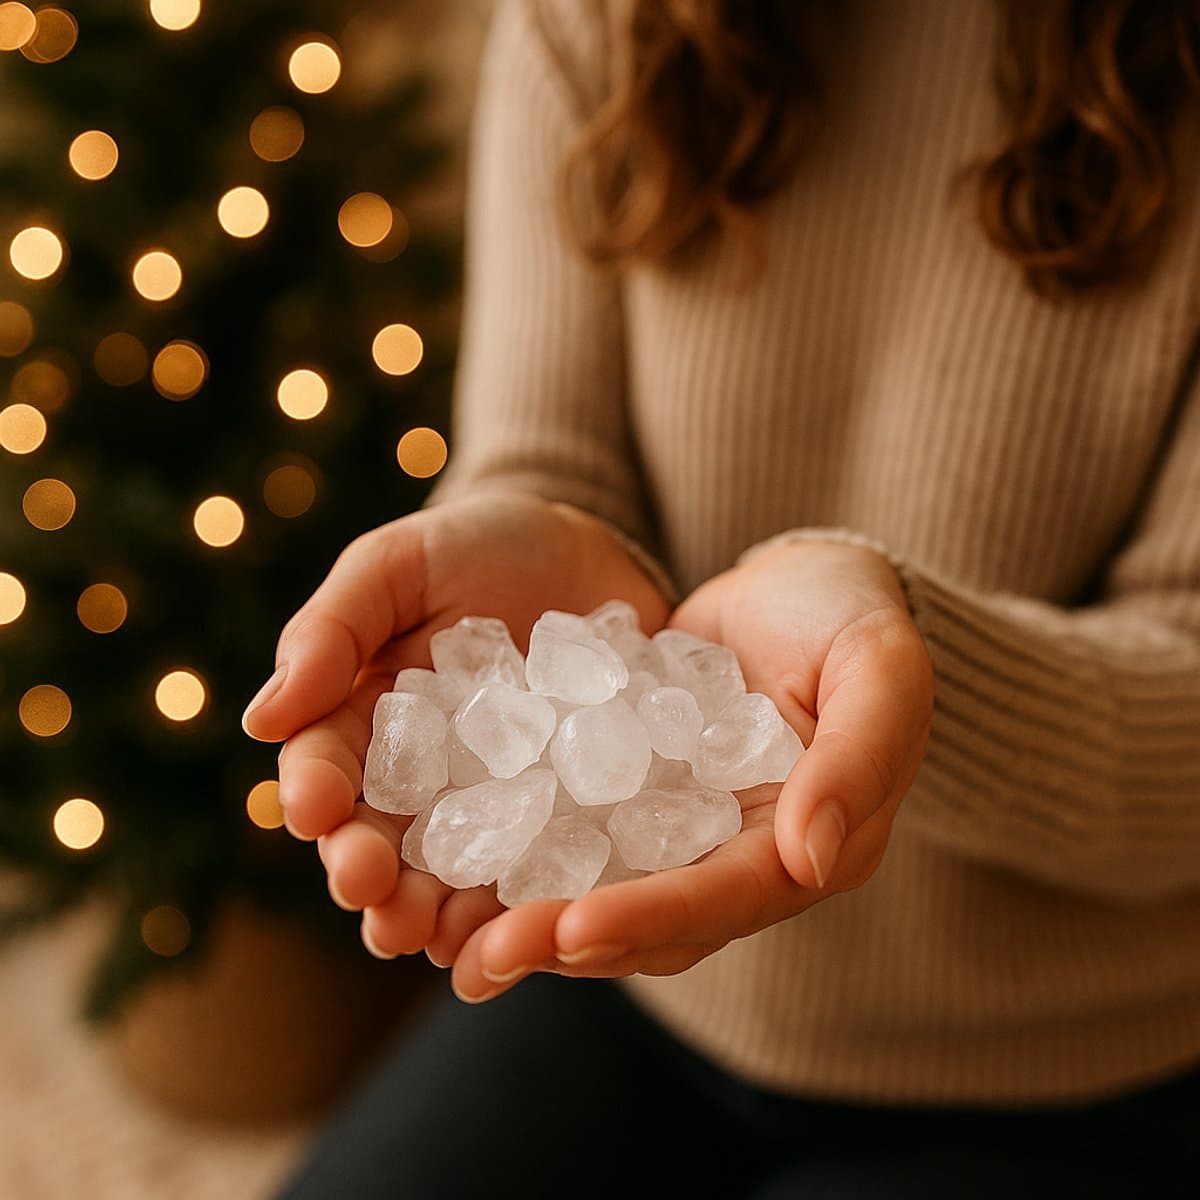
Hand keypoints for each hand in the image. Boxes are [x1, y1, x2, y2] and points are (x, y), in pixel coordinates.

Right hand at [242, 492, 670, 960]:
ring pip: (457, 874)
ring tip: (439, 941)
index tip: (315, 814)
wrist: (590, 546)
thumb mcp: (397, 565)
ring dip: (442, 914)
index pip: (326, 768)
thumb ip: (332, 630)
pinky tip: (534, 924)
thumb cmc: (477, 545)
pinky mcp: (570, 810)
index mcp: (368, 720)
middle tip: (378, 906)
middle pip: (385, 840)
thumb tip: (262, 718)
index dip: (316, 794)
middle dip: (374, 880)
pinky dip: (534, 899)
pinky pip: (548, 864)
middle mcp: (425, 776)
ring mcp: (498, 800)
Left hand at [443, 538, 931, 1002]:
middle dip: (569, 938)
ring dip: (534, 914)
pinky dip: (522, 847)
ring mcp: (684, 827)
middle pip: (654, 917)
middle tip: (484, 954)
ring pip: (606, 888)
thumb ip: (857, 759)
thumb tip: (814, 860)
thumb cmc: (854, 616)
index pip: (728, 898)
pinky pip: (577, 827)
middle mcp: (742, 855)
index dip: (652, 918)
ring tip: (449, 935)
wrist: (804, 585)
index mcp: (811, 847)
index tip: (573, 928)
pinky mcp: (636, 789)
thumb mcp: (879, 671)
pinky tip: (452, 853)